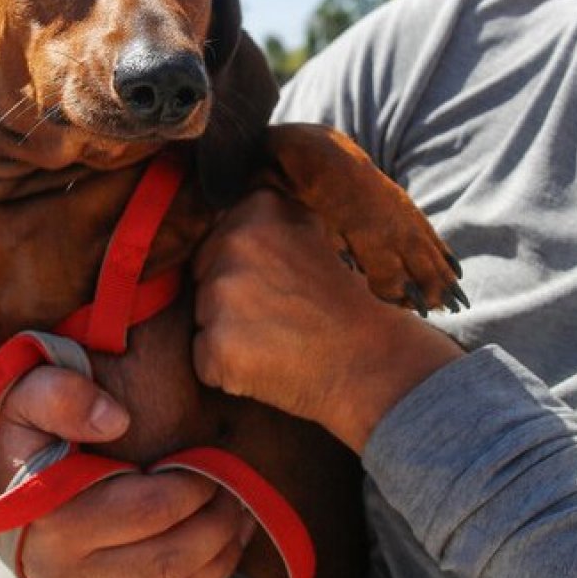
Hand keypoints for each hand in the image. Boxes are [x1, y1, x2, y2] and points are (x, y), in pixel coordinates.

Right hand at [0, 366, 252, 577]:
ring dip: (220, 557)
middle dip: (217, 524)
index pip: (150, 510)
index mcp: (56, 520)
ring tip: (239, 516)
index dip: (194, 486)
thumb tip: (116, 419)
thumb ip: (61, 395)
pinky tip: (222, 546)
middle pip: (169, 560)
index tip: (209, 461)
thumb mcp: (25, 399)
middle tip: (236, 490)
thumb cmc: (21, 441)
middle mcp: (68, 573)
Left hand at [192, 190, 462, 451]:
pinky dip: (228, 370)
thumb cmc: (342, 302)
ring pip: (202, 318)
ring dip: (228, 334)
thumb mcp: (309, 233)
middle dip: (231, 300)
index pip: (216, 240)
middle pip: (202, 277)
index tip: (280, 284)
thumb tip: (217, 212)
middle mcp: (234, 242)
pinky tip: (269, 366)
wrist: (374, 361)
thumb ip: (263, 220)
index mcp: (257, 208)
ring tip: (279, 340)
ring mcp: (222, 295)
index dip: (244, 269)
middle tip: (282, 314)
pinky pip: (204, 359)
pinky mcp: (216, 345)